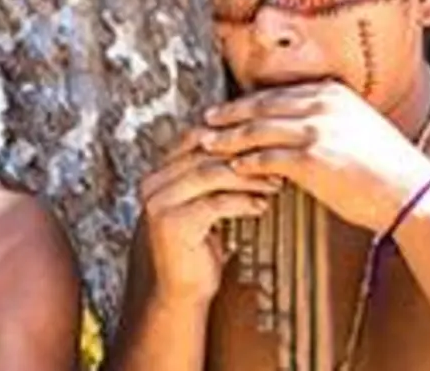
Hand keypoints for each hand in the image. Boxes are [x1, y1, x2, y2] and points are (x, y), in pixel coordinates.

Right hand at [136, 127, 284, 306]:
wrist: (180, 292)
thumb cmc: (197, 247)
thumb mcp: (202, 205)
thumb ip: (209, 178)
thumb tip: (248, 148)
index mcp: (157, 174)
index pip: (193, 139)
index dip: (229, 137)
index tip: (263, 142)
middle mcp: (152, 184)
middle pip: (204, 154)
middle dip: (244, 157)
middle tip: (277, 162)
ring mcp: (159, 203)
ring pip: (210, 175)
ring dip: (247, 178)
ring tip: (274, 183)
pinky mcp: (173, 223)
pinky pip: (215, 203)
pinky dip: (242, 202)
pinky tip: (261, 207)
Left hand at [203, 81, 429, 232]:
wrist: (411, 195)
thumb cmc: (385, 169)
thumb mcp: (355, 127)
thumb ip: (323, 118)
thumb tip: (291, 123)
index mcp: (331, 92)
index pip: (276, 93)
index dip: (245, 102)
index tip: (224, 109)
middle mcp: (322, 104)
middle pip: (260, 106)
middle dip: (227, 115)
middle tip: (203, 122)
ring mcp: (317, 129)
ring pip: (257, 130)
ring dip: (228, 139)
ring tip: (207, 146)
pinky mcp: (312, 158)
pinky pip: (267, 158)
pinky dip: (246, 164)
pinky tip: (232, 169)